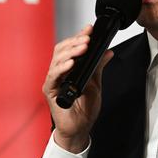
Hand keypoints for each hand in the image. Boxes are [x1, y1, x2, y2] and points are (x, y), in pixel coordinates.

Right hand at [42, 24, 113, 152]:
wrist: (80, 129)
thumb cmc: (84, 109)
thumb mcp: (96, 84)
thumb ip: (98, 67)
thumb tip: (107, 52)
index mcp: (68, 69)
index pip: (70, 48)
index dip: (78, 37)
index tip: (89, 29)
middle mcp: (58, 73)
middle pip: (61, 50)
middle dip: (75, 42)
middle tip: (87, 38)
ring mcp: (53, 81)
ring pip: (57, 60)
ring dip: (70, 52)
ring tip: (83, 47)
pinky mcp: (50, 91)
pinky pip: (53, 76)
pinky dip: (62, 68)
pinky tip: (71, 63)